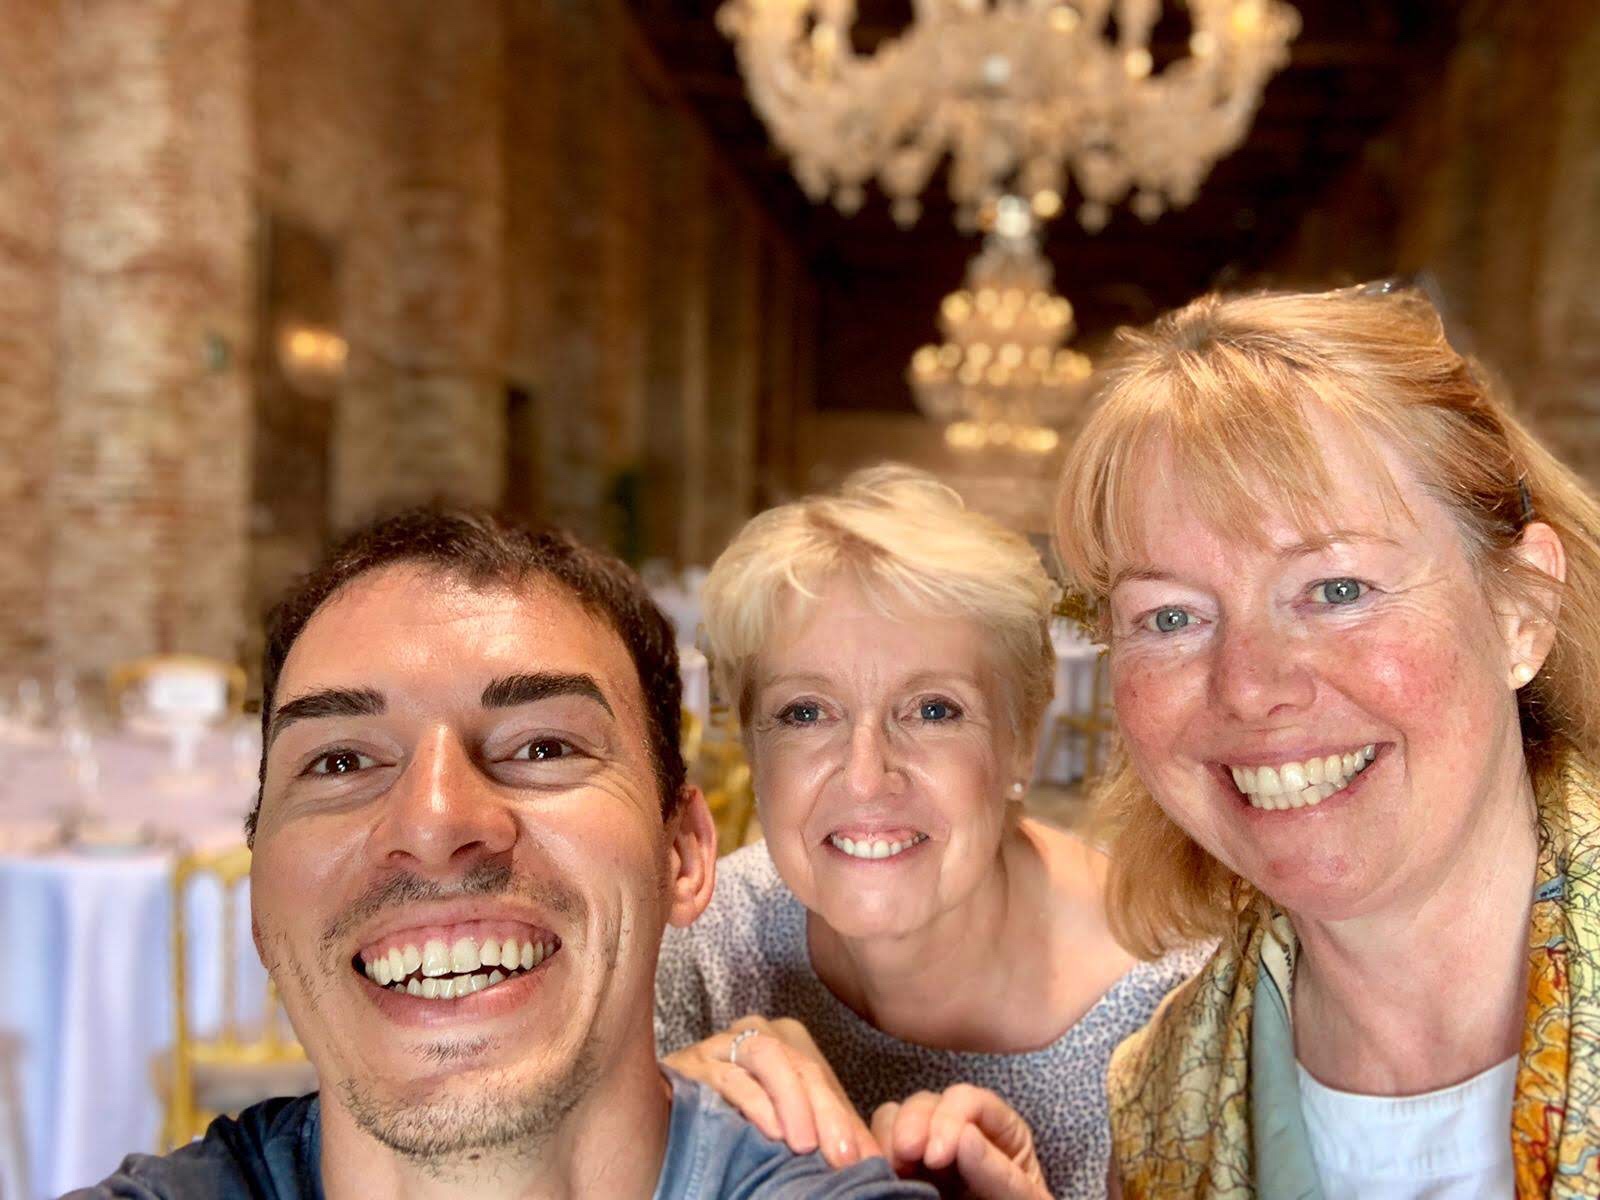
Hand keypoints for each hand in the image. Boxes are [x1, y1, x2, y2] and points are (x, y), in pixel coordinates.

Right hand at [663, 1015, 881, 1167]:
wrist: (666, 1116)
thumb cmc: (737, 1122)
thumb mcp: (791, 1124)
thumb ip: (829, 1133)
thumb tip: (874, 1160)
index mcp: (783, 1042)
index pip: (819, 1076)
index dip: (843, 1118)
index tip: (862, 1159)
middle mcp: (753, 1034)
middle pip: (798, 1065)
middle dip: (824, 1112)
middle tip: (841, 1156)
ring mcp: (720, 1045)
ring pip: (766, 1057)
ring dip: (790, 1102)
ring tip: (804, 1145)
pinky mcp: (690, 1064)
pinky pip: (727, 1074)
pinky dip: (753, 1101)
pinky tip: (770, 1130)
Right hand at [871, 1085, 1049, 1199]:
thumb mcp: (1021, 1199)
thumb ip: (1000, 1173)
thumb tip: (964, 1137)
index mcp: (997, 1130)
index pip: (967, 1100)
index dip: (948, 1119)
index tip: (935, 1156)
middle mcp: (957, 1131)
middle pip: (925, 1103)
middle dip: (911, 1125)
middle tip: (904, 1157)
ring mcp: (927, 1151)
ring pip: (893, 1117)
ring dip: (887, 1139)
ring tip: (891, 1171)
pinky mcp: (902, 1172)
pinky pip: (876, 1147)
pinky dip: (872, 1156)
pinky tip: (880, 1176)